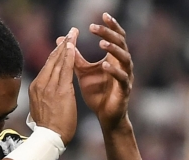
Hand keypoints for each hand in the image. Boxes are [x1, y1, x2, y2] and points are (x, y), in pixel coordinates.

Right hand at [28, 27, 78, 145]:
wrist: (49, 138)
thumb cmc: (49, 128)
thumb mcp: (41, 109)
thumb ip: (43, 98)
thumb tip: (45, 96)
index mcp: (35, 88)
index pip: (47, 67)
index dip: (55, 54)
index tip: (61, 44)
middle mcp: (40, 84)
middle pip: (51, 60)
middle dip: (61, 45)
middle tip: (69, 32)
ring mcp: (49, 86)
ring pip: (58, 61)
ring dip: (66, 46)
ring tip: (73, 34)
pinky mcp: (59, 90)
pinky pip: (65, 69)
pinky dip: (68, 56)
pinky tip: (73, 47)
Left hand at [58, 13, 132, 130]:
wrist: (104, 115)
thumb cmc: (96, 92)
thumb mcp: (82, 71)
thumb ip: (74, 56)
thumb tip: (62, 40)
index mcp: (113, 58)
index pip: (116, 37)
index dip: (111, 26)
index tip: (102, 15)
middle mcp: (122, 64)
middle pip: (121, 43)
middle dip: (109, 34)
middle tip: (95, 27)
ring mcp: (126, 76)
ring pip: (125, 58)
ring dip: (113, 50)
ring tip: (102, 44)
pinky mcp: (124, 90)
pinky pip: (122, 78)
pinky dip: (114, 71)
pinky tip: (104, 65)